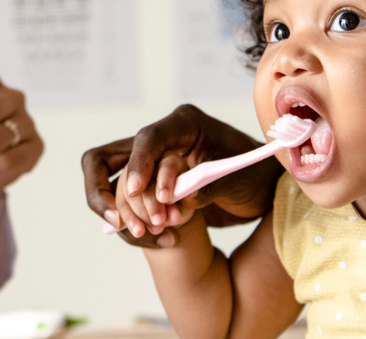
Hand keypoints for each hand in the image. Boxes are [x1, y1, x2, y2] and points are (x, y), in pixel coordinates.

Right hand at [82, 104, 282, 247]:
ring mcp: (150, 165)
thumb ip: (209, 187)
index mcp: (183, 125)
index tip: (134, 192)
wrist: (260, 191)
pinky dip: (136, 226)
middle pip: (105, 159)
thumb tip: (181, 200)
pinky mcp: (148, 188)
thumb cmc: (254, 175)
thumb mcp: (238, 180)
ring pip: (111, 188)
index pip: (147, 139)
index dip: (137, 164)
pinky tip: (164, 240)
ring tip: (157, 232)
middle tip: (122, 222)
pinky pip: (126, 207)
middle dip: (106, 193)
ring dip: (126, 214)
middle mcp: (160, 141)